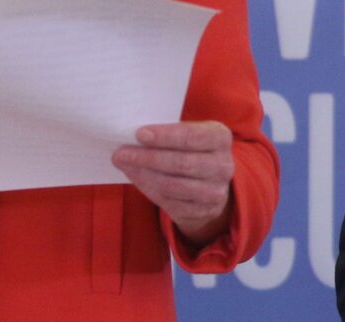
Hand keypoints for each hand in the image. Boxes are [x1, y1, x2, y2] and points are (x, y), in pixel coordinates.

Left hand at [112, 121, 234, 245]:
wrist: (210, 183)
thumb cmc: (192, 150)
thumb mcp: (190, 135)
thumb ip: (169, 134)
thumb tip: (133, 136)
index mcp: (220, 138)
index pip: (192, 136)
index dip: (165, 136)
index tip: (139, 134)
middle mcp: (223, 165)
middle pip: (181, 163)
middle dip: (148, 158)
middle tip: (121, 153)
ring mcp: (215, 191)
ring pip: (173, 185)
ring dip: (144, 175)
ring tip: (125, 165)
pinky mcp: (204, 211)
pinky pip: (170, 203)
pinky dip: (149, 190)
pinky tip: (136, 178)